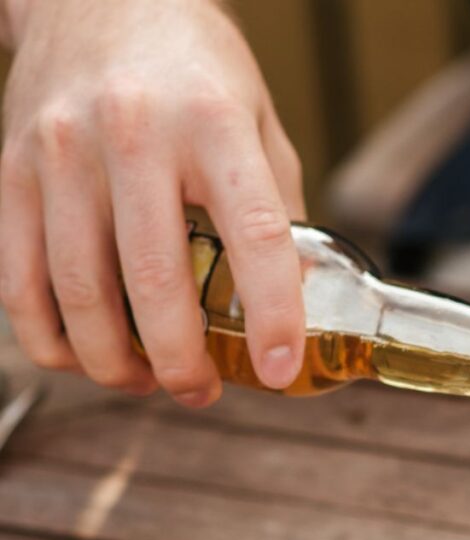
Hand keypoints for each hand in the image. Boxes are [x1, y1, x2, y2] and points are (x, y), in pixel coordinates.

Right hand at [0, 0, 305, 405]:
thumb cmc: (194, 67)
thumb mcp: (258, 122)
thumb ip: (275, 205)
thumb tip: (291, 297)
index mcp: (213, 124)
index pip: (254, 236)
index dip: (271, 315)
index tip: (279, 369)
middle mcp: (133, 136)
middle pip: (154, 282)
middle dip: (181, 362)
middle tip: (202, 393)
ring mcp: (61, 155)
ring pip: (79, 294)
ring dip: (116, 363)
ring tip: (149, 382)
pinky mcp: (11, 173)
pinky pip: (20, 281)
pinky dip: (52, 339)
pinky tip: (87, 356)